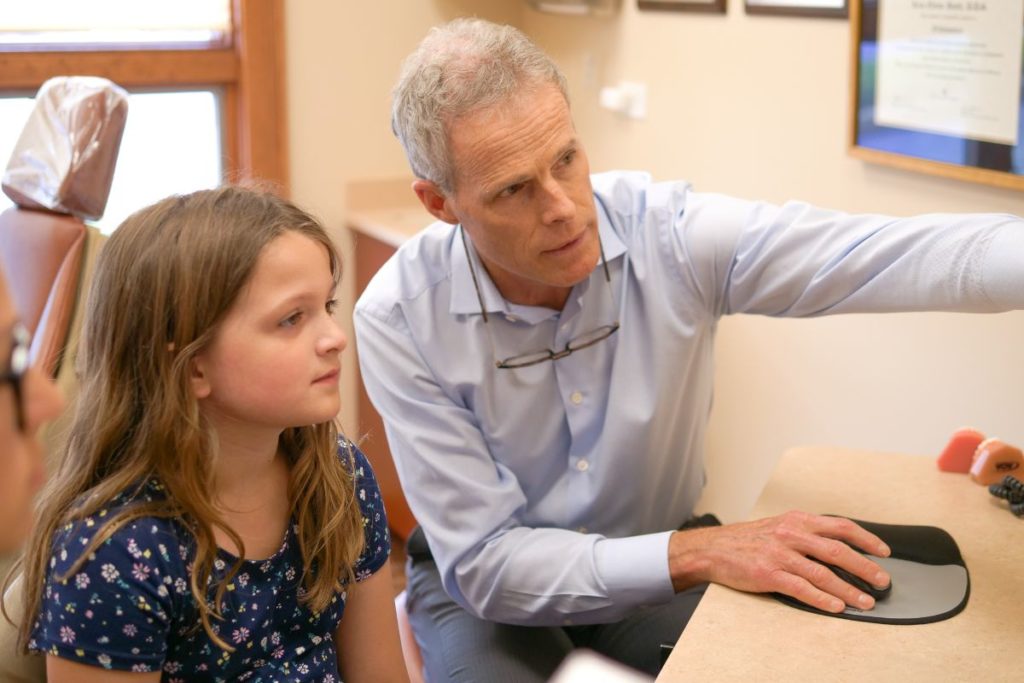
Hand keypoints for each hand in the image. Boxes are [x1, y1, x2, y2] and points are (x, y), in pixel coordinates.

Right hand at [667, 510, 890, 612]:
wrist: (713, 548)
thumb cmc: (748, 540)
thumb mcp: (779, 526)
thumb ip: (806, 533)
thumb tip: (839, 548)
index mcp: (797, 520)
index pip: (840, 526)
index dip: (866, 539)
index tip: (883, 551)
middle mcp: (791, 533)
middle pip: (838, 550)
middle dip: (865, 567)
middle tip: (882, 581)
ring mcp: (779, 554)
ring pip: (823, 573)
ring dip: (848, 589)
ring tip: (865, 601)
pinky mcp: (768, 574)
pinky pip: (802, 588)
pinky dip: (822, 599)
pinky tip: (836, 607)